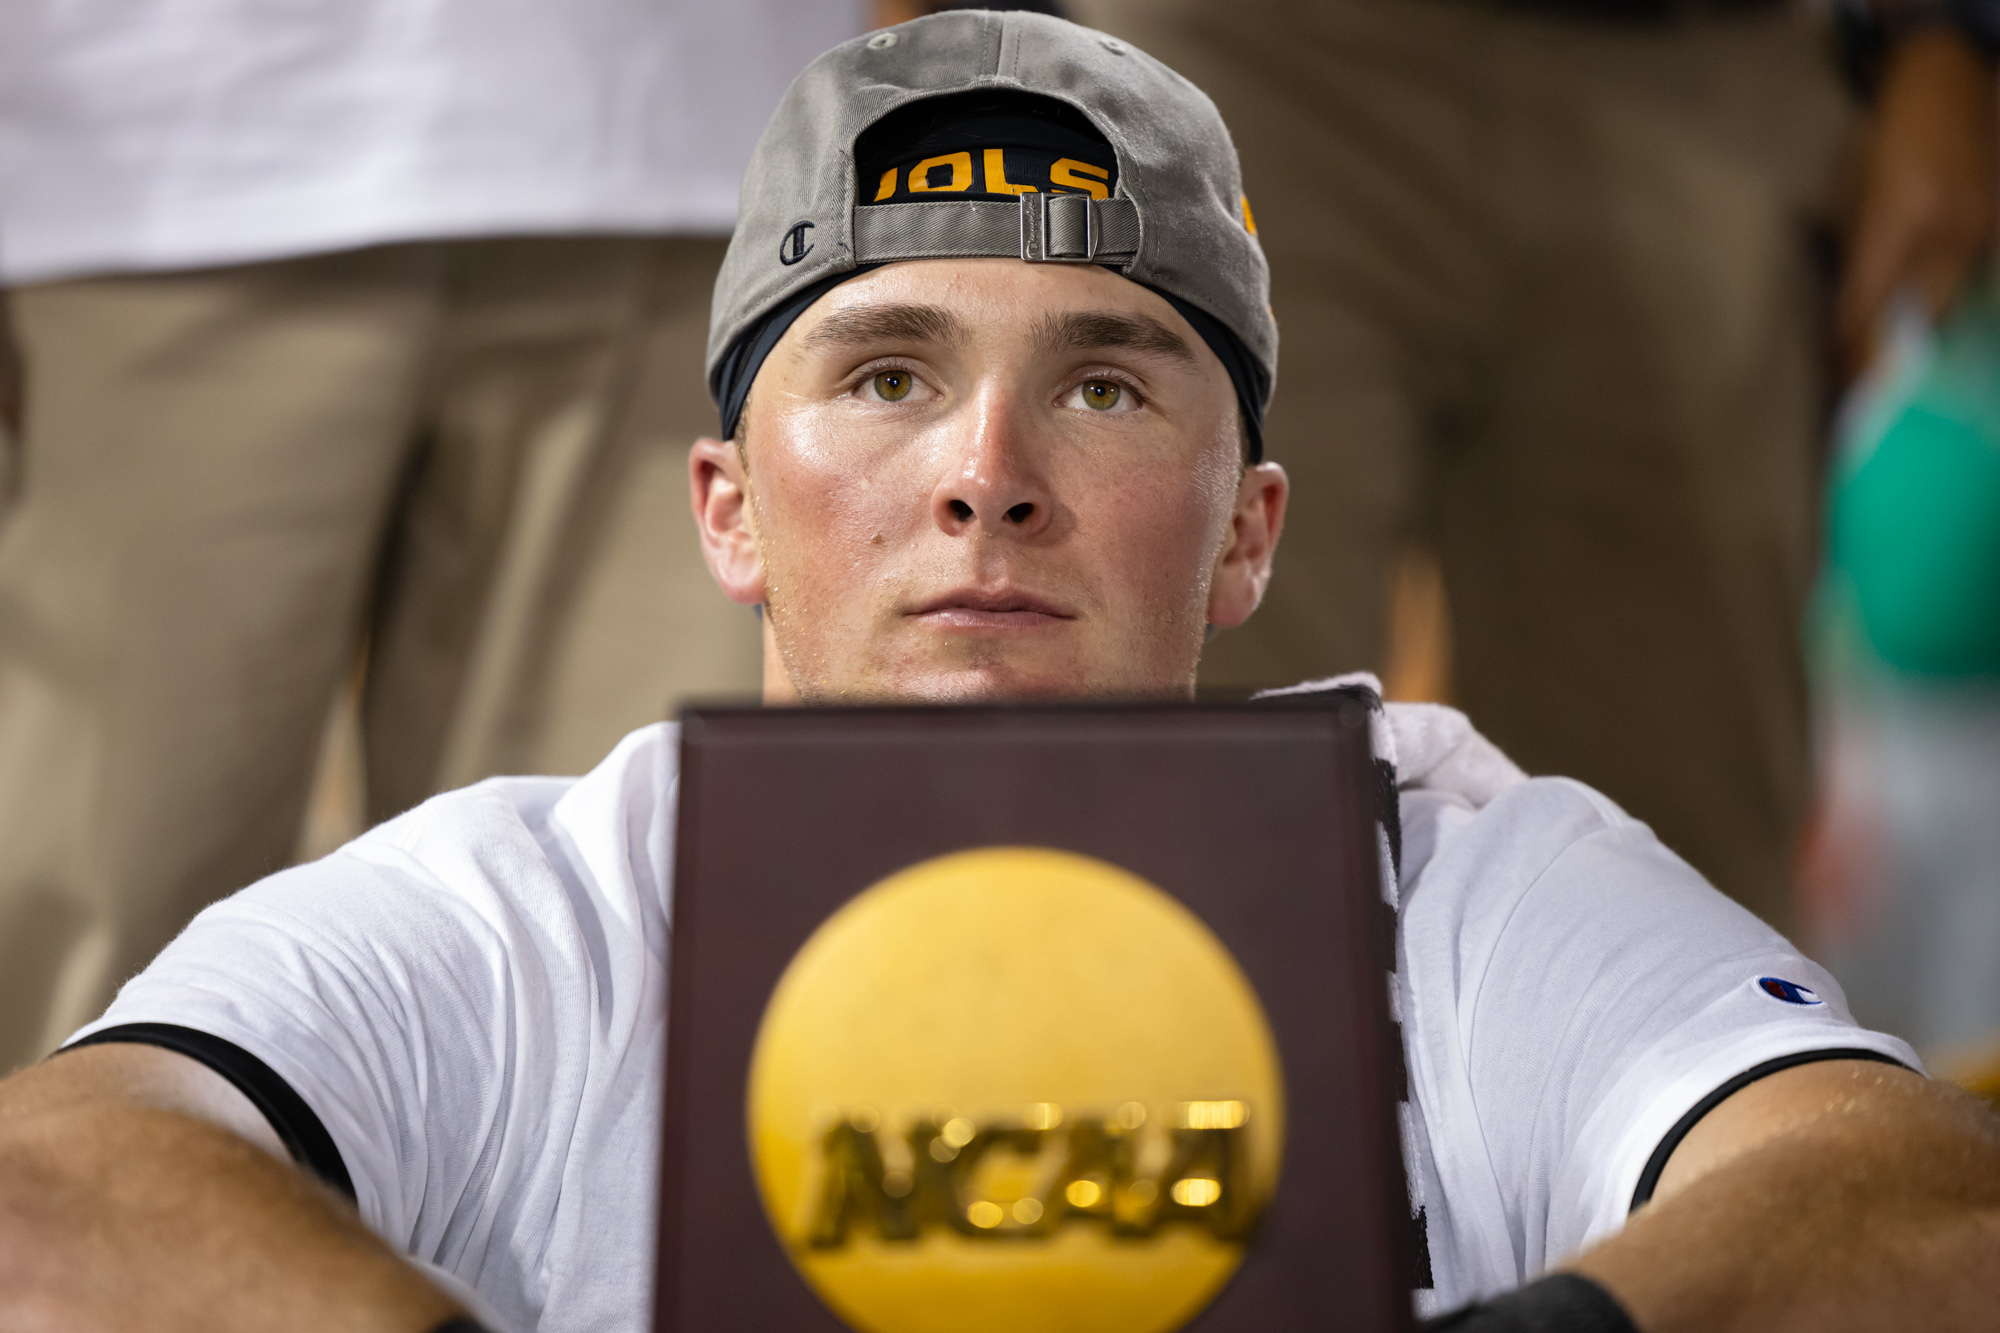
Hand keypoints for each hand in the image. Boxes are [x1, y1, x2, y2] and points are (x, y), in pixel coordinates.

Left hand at [1839, 30, 1998, 373]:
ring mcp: (1980, 224)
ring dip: (1919, 341)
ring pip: (1949, 299)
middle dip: (1886, 356)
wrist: (1951, 73)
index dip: (1851, 340)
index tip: (1835, 377)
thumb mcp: (1852, 181)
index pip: (1869, 294)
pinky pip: (1971, 279)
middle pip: (1917, 309)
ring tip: (1891, 381)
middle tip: (1861, 397)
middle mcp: (1948, 223)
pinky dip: (1947, 309)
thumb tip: (1841, 307)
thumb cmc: (1888, 126)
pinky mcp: (1996, 224)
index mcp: (1901, 210)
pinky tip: (1929, 337)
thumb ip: (1853, 246)